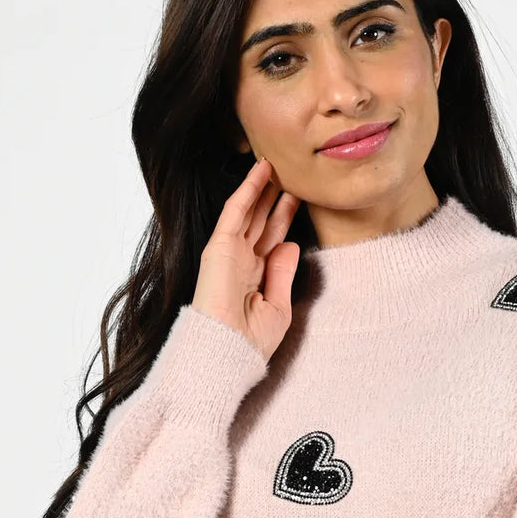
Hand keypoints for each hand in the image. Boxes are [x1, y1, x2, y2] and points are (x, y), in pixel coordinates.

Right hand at [192, 158, 301, 362]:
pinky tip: (260, 173)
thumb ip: (283, 274)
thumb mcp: (277, 307)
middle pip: (261, 222)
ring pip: (248, 212)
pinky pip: (236, 212)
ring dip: (260, 188)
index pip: (272, 240)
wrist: (228, 352)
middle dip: (273, 199)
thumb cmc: (251, 342)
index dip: (284, 218)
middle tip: (288, 177)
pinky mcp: (219, 246)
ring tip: (273, 166)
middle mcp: (241, 262)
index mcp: (254, 278)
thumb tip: (291, 245)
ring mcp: (229, 253)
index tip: (297, 200)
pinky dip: (247, 191)